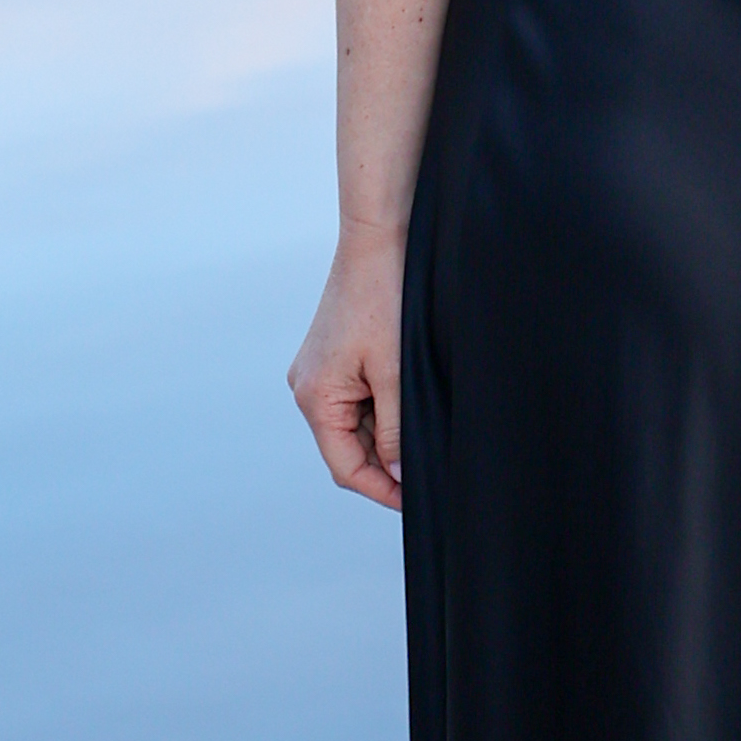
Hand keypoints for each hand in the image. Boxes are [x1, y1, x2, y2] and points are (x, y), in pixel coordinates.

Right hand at [288, 228, 408, 508]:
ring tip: (427, 433)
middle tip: (431, 469)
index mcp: (315, 397)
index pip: (346, 467)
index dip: (382, 489)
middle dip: (387, 462)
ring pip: (355, 425)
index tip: (418, 499)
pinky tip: (413, 403)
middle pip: (348, 449)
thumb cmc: (384, 299)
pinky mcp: (334, 357)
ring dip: (387, 435)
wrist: (379, 241)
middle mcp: (309, 388)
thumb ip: (394, 428)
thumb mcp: (395, 373)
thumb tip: (399, 472)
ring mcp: (320, 372)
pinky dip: (383, 409)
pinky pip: (357, 399)